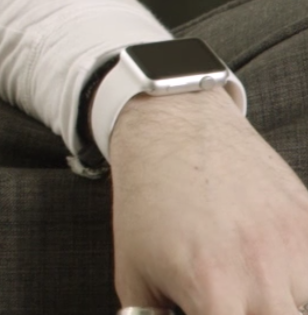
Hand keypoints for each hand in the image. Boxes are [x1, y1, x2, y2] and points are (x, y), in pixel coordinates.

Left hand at [108, 87, 307, 313]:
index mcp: (212, 289)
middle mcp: (260, 273)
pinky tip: (264, 255)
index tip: (207, 308)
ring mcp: (295, 249)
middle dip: (254, 314)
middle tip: (228, 298)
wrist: (174, 130)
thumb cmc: (148, 202)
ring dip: (278, 299)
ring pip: (301, 302)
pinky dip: (293, 273)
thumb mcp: (135, 273)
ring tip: (244, 275)